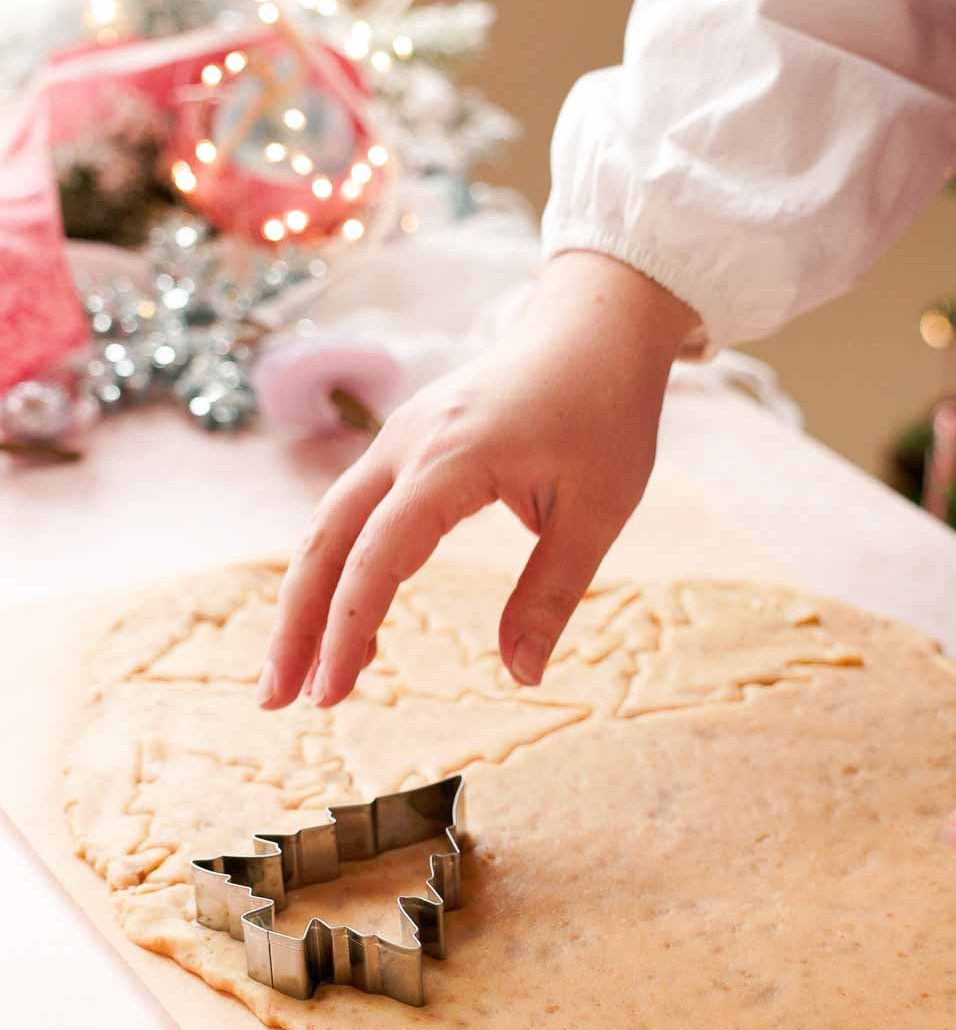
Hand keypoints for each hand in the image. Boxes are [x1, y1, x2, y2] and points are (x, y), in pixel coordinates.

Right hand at [257, 251, 697, 710]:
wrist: (595, 328)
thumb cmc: (605, 413)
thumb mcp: (599, 511)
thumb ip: (551, 593)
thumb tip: (521, 675)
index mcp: (452, 459)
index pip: (378, 555)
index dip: (348, 628)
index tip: (332, 694)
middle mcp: (407, 444)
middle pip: (325, 540)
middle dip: (294, 625)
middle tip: (276, 701)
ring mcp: (399, 439)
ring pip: (328, 525)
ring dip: (305, 600)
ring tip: (296, 676)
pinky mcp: (406, 442)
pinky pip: (354, 510)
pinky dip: (338, 567)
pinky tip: (348, 619)